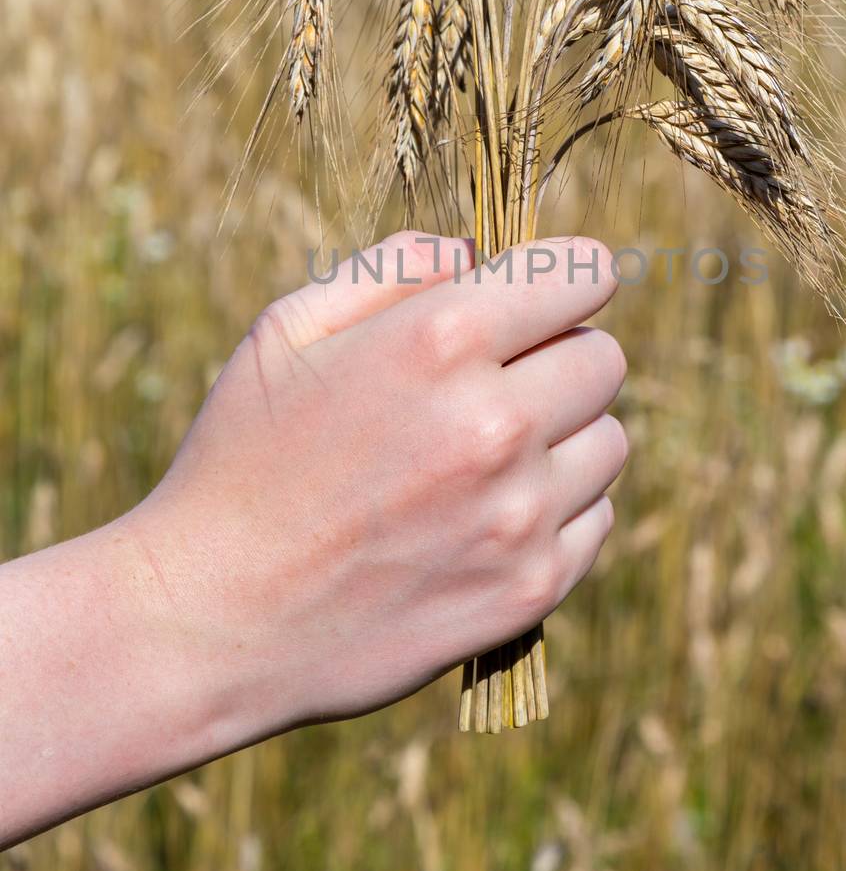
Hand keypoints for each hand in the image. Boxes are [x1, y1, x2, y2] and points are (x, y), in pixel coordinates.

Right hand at [142, 231, 626, 738]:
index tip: (549, 292)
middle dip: (561, 354)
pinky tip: (487, 518)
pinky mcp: (530, 587)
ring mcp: (520, 513)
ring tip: (486, 458)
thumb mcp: (287, 331)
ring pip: (609, 441)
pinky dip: (559, 512)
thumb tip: (476, 252)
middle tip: (501, 382)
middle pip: (605, 357)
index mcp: (440, 341)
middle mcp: (496, 422)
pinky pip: (595, 519)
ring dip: (565, 437)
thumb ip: (393, 269)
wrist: (211, 619)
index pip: (581, 273)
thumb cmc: (241, 461)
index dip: (567, 275)